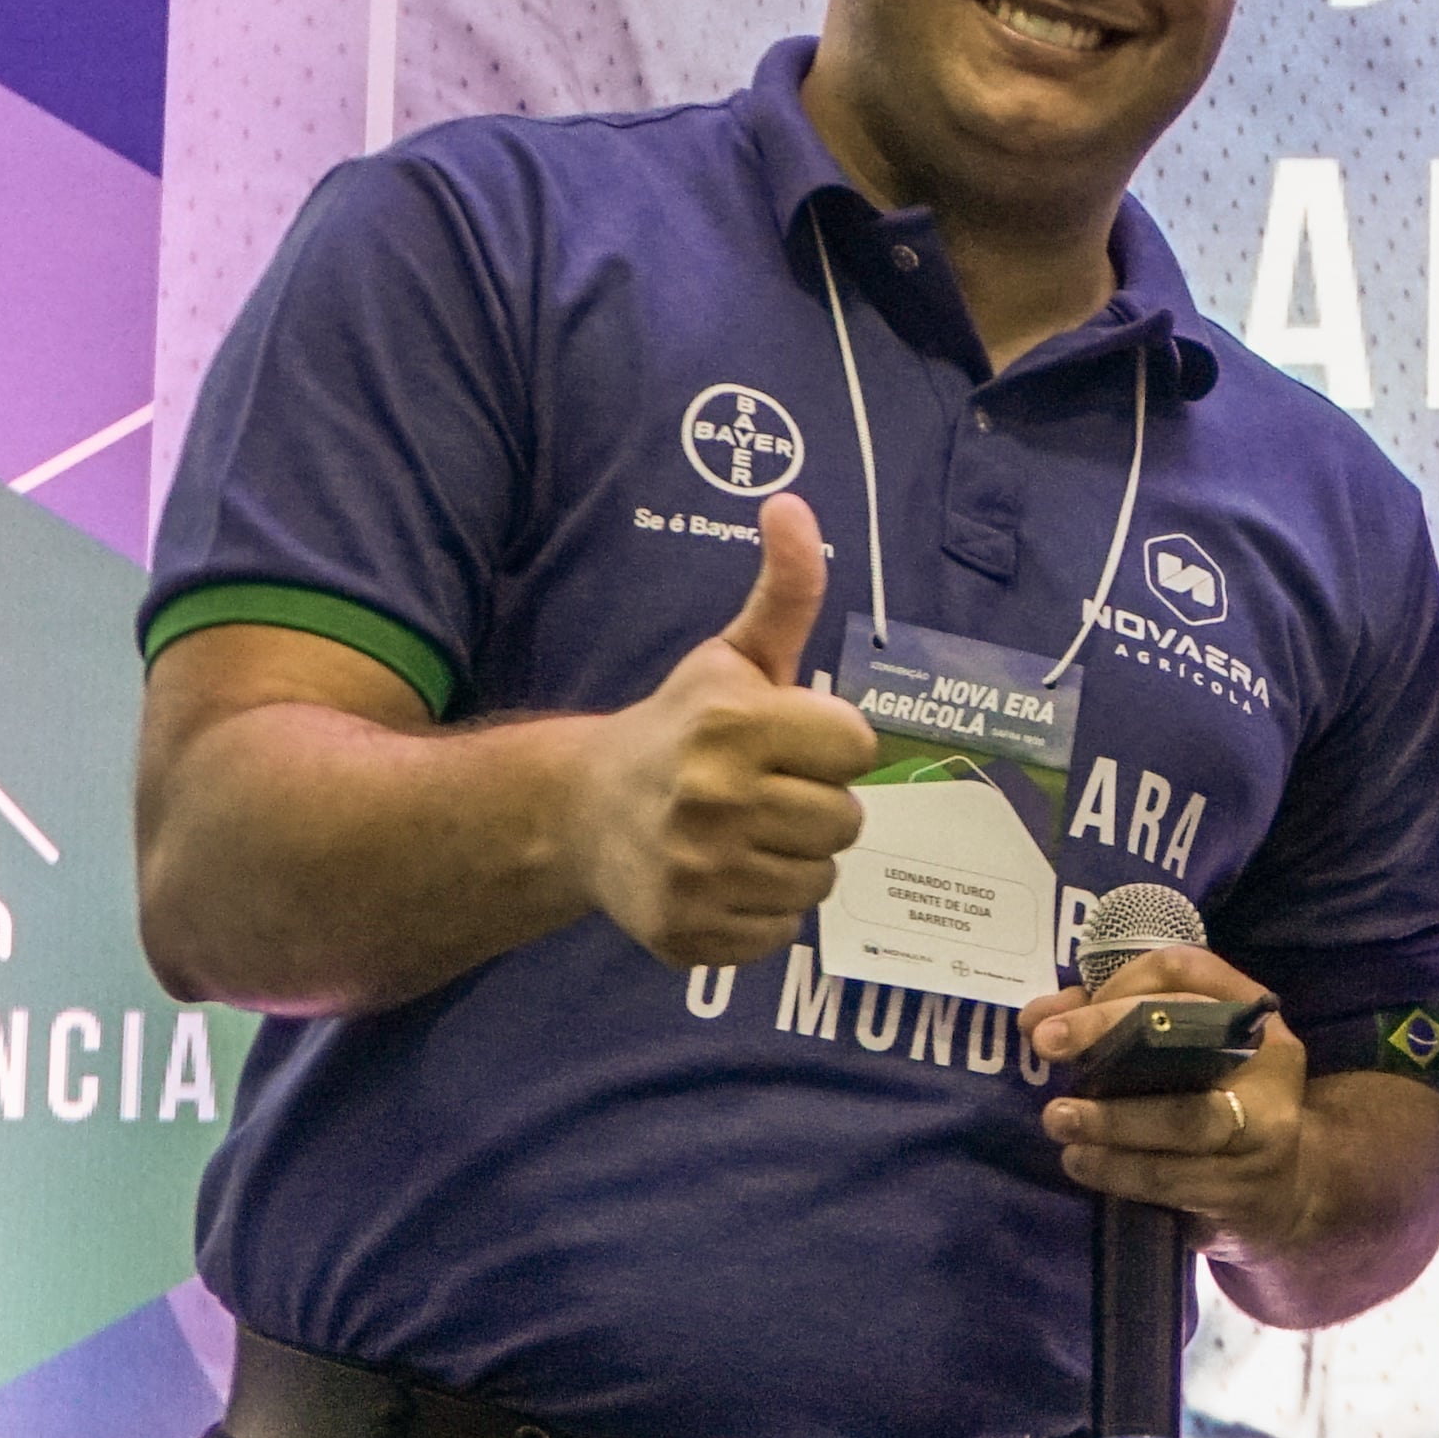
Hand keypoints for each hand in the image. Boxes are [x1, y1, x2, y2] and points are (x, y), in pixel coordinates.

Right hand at [565, 493, 874, 965]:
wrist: (582, 811)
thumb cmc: (680, 728)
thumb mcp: (733, 658)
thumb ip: (784, 591)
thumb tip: (790, 504)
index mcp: (733, 724)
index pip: (856, 745)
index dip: (831, 743)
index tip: (789, 741)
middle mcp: (714, 800)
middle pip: (847, 819)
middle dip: (817, 803)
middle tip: (766, 791)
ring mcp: (699, 873)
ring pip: (820, 879)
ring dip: (794, 858)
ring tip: (747, 833)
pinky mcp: (689, 933)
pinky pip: (782, 930)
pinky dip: (764, 908)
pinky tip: (725, 877)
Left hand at [1025, 944, 1310, 1257]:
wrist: (1284, 1190)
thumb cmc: (1213, 1104)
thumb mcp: (1177, 1057)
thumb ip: (1108, 1028)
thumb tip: (1038, 1020)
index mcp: (1249, 1012)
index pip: (1185, 971)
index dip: (1119, 985)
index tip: (1063, 1015)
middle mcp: (1267, 1060)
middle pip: (1189, 1033)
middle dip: (1108, 1033)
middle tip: (1046, 1045)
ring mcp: (1264, 1126)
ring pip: (1184, 1118)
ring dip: (1111, 1119)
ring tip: (1058, 1119)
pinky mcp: (1246, 1186)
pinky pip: (1175, 1178)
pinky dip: (1121, 1171)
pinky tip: (1082, 1163)